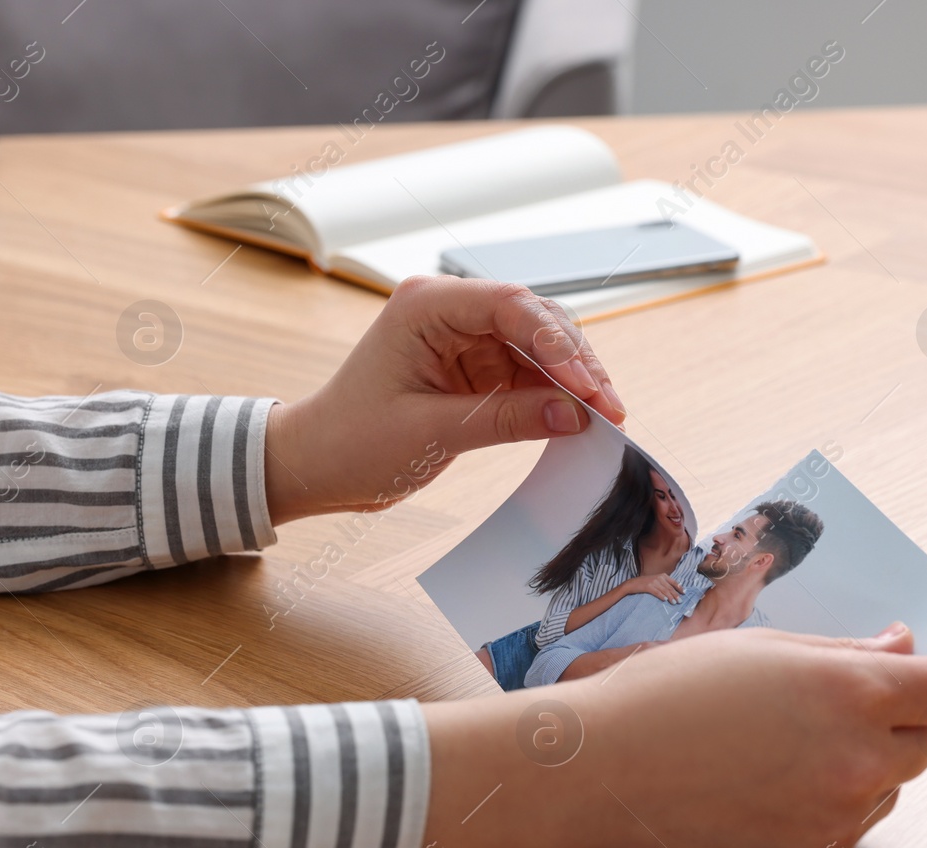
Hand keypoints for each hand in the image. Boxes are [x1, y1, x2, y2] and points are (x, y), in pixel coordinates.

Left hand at [263, 276, 624, 523]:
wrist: (315, 464)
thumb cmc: (351, 442)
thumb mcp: (430, 434)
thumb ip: (505, 420)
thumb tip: (575, 415)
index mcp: (425, 305)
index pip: (510, 305)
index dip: (558, 344)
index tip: (588, 387)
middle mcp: (447, 309)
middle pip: (533, 320)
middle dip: (575, 363)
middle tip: (611, 409)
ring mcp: (462, 336)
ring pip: (537, 346)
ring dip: (571, 380)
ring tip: (605, 418)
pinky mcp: (471, 366)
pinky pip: (525, 372)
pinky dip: (552, 395)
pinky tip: (578, 419)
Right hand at [420, 624, 926, 847]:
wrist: (598, 769)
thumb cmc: (667, 692)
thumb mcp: (759, 647)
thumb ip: (846, 652)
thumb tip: (905, 647)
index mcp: (852, 692)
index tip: (916, 673)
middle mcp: (858, 761)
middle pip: (926, 744)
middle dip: (893, 723)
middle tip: (823, 710)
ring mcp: (836, 821)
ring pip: (882, 791)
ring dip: (853, 770)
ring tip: (770, 753)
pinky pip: (841, 833)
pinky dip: (816, 812)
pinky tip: (754, 792)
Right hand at [620, 574, 684, 603]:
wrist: (632, 583)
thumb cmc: (645, 583)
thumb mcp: (656, 580)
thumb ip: (664, 583)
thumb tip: (674, 590)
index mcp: (662, 575)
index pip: (673, 582)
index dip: (679, 588)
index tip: (684, 593)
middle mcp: (659, 577)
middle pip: (670, 587)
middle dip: (676, 595)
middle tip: (680, 601)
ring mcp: (653, 582)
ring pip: (664, 590)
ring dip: (670, 597)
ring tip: (674, 602)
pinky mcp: (648, 586)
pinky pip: (656, 592)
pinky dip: (661, 596)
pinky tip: (665, 600)